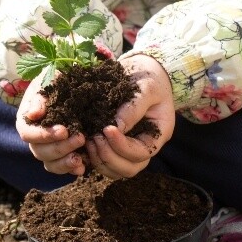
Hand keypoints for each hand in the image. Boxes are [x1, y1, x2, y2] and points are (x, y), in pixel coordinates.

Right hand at [16, 78, 86, 174]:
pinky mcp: (63, 155)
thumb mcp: (49, 80)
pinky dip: (71, 169)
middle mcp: (36, 138)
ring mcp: (49, 148)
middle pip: (39, 152)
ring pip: (49, 164)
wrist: (75, 85)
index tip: (63, 130)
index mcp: (28, 120)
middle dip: (60, 148)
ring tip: (80, 158)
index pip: (27, 134)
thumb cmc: (59, 80)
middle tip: (80, 138)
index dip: (43, 135)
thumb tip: (33, 114)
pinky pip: (62, 168)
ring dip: (64, 163)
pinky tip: (83, 167)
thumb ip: (40, 97)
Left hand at [86, 54, 174, 178]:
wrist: (142, 71)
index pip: (142, 153)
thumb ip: (134, 107)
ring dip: (99, 160)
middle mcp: (145, 146)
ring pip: (116, 171)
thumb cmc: (149, 77)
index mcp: (158, 134)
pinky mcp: (115, 145)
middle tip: (94, 138)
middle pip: (130, 169)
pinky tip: (83, 143)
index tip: (106, 129)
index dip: (122, 146)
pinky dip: (93, 158)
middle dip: (109, 157)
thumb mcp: (146, 87)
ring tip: (88, 141)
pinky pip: (105, 162)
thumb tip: (116, 127)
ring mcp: (130, 148)